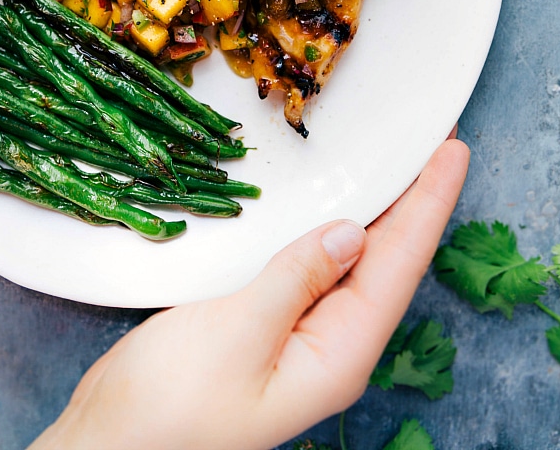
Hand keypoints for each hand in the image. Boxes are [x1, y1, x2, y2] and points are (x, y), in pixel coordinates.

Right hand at [29, 137, 468, 449]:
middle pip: (385, 262)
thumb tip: (351, 232)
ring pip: (349, 261)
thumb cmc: (168, 407)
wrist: (109, 442)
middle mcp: (328, 347)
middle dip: (412, 200)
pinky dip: (324, 225)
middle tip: (433, 141)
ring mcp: (297, 336)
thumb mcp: (235, 334)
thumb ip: (294, 279)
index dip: (427, 205)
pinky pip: (312, 265)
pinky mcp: (264, 323)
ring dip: (373, 209)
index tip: (451, 151)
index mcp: (336, 356)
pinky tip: (327, 202)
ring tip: (396, 159)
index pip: (397, 268)